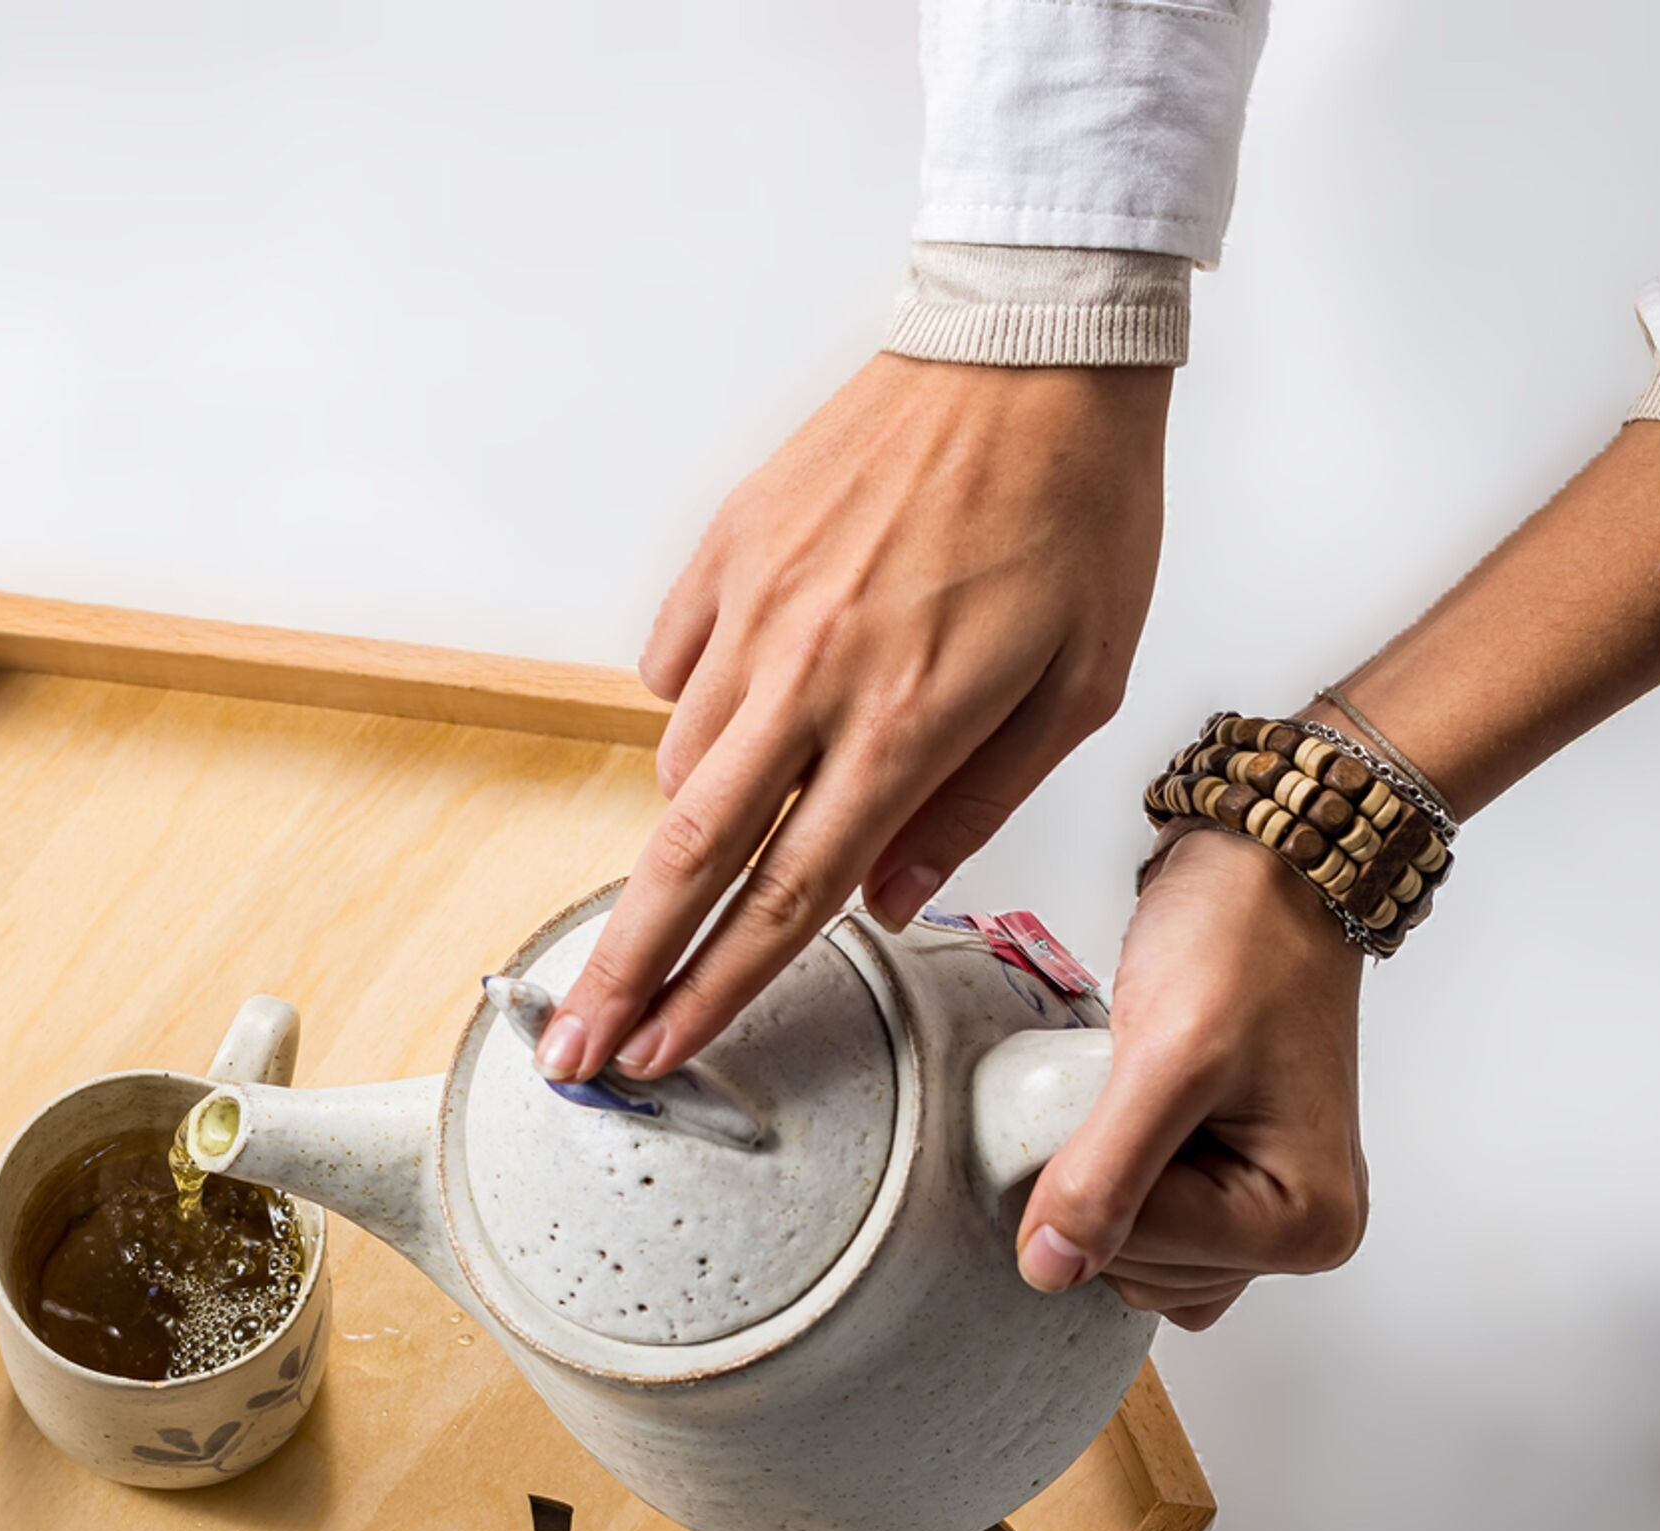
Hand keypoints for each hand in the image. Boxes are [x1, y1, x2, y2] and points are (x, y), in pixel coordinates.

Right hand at [541, 352, 1170, 1086]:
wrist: (1035, 347)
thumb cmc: (1078, 510)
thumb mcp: (1080, 688)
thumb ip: (976, 807)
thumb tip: (887, 899)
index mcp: (906, 721)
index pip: (788, 897)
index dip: (718, 992)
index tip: (666, 1054)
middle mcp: (812, 671)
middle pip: (688, 858)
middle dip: (626, 971)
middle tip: (578, 1049)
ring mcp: (757, 604)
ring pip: (680, 766)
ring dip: (687, 835)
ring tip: (714, 853)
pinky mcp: (727, 545)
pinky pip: (674, 666)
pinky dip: (695, 712)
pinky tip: (747, 711)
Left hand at [1019, 827, 1368, 1329]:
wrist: (1268, 874)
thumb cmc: (1248, 944)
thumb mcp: (1167, 1060)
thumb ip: (1105, 1174)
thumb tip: (1051, 1268)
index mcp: (1308, 1225)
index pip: (1143, 1255)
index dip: (1098, 1178)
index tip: (1119, 1095)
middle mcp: (1302, 1234)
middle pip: (1141, 1272)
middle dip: (1109, 1184)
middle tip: (1139, 1087)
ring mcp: (1266, 1212)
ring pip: (1134, 1260)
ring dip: (1110, 1180)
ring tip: (1147, 1093)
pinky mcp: (1230, 1185)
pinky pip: (1145, 1228)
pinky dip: (1119, 1179)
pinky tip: (1140, 1116)